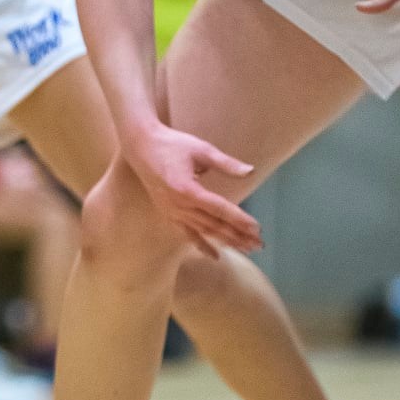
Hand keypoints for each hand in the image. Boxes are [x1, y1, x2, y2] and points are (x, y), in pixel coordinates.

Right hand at [126, 122, 259, 256]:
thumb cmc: (172, 144)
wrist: (141, 146)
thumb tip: (251, 171)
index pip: (219, 209)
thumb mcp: (201, 149)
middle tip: (258, 244)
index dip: (239, 220)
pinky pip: (186, 233)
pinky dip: (201, 245)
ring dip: (225, 242)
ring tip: (245, 249)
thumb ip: (226, 163)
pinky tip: (215, 255)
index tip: (257, 228)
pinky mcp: (167, 213)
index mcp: (187, 189)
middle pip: (213, 225)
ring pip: (202, 232)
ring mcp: (171, 212)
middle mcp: (179, 205)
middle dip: (238, 236)